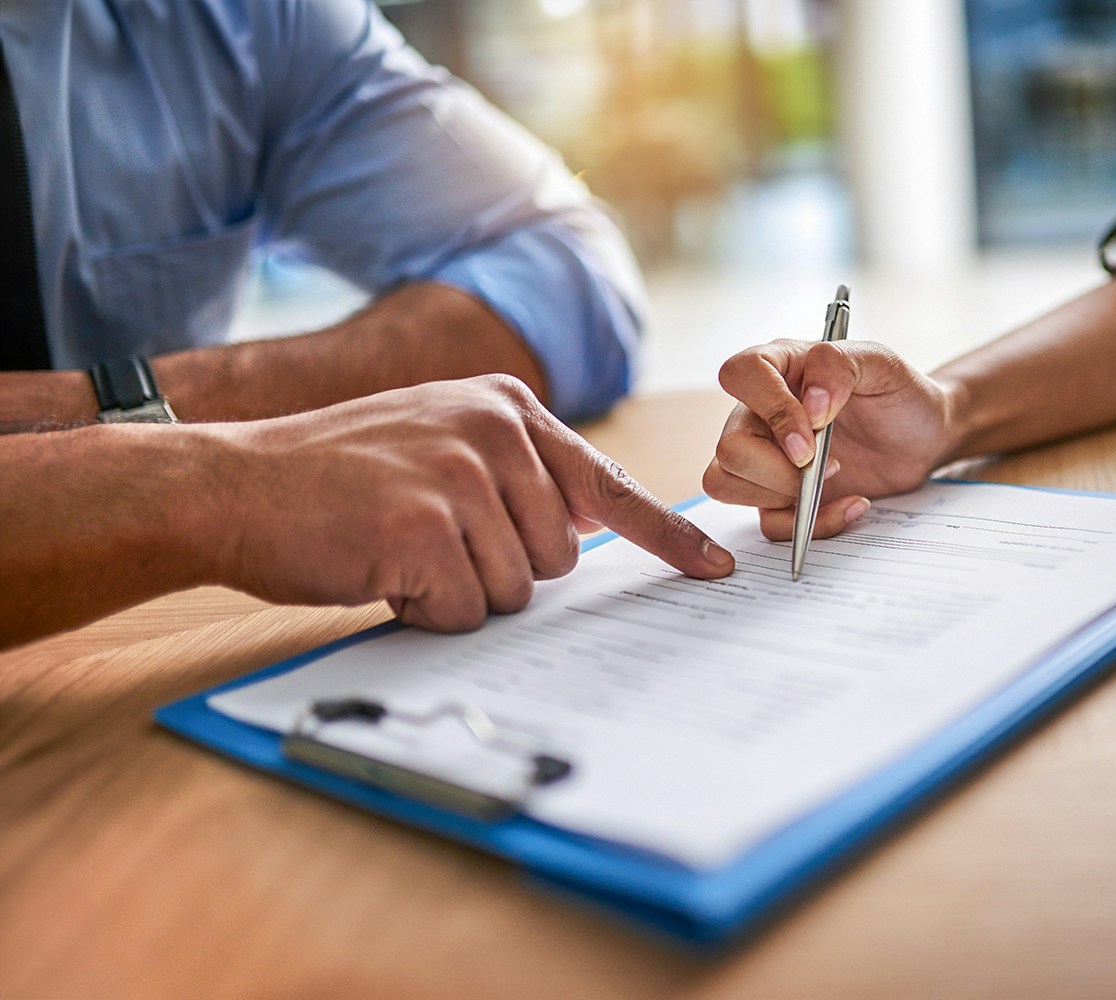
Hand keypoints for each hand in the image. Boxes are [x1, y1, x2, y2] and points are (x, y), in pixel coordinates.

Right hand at [202, 375, 733, 630]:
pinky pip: (465, 611)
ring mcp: (461, 475)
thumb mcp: (438, 443)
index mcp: (508, 408)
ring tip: (399, 549)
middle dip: (501, 570)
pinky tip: (380, 569)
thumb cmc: (337, 479)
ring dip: (459, 592)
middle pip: (560, 556)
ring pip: (516, 590)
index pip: (609, 484)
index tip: (714, 572)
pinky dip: (424, 611)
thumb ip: (514, 474)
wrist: (233, 483)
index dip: (665, 537)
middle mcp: (495, 432)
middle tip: (429, 541)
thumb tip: (581, 534)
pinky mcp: (424, 526)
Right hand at [703, 339, 955, 539]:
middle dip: (777, 469)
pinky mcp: (779, 496)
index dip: (771, 408)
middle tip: (829, 465)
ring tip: (835, 477)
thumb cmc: (899, 394)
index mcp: (779, 367)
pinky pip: (768, 523)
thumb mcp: (881, 364)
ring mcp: (765, 456)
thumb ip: (839, 366)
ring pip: (726, 485)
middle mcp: (760, 412)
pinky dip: (811, 523)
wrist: (923, 439)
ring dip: (783, 495)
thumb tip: (810, 406)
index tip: (813, 433)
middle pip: (730, 447)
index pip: (739, 375)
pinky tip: (849, 503)